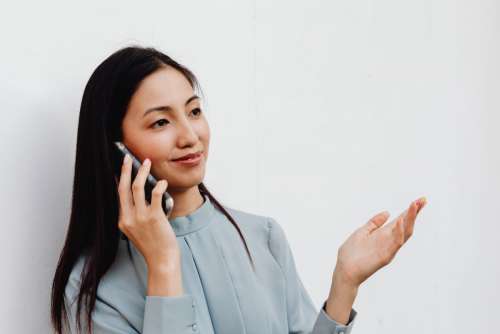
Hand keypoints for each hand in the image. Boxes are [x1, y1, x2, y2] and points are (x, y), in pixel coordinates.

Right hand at [116, 154, 179, 270]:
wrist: (162, 260)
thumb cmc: (154, 246)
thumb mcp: (138, 231)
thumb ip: (136, 216)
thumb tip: (144, 195)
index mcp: (123, 221)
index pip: (119, 195)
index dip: (120, 179)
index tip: (122, 168)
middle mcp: (128, 218)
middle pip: (123, 187)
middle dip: (125, 170)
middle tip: (128, 157)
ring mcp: (140, 217)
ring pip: (137, 187)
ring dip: (142, 172)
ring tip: (147, 163)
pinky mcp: (154, 217)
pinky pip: (154, 194)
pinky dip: (158, 185)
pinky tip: (162, 181)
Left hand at [334, 197, 427, 288]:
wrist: (344, 270)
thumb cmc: (351, 253)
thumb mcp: (362, 232)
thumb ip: (374, 223)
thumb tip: (387, 212)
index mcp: (384, 234)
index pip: (401, 220)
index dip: (410, 211)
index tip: (421, 200)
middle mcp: (389, 241)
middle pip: (406, 225)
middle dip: (414, 213)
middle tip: (423, 200)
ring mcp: (389, 249)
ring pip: (405, 233)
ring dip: (410, 219)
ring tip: (414, 205)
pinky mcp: (385, 256)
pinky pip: (395, 243)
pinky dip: (399, 232)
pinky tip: (400, 221)